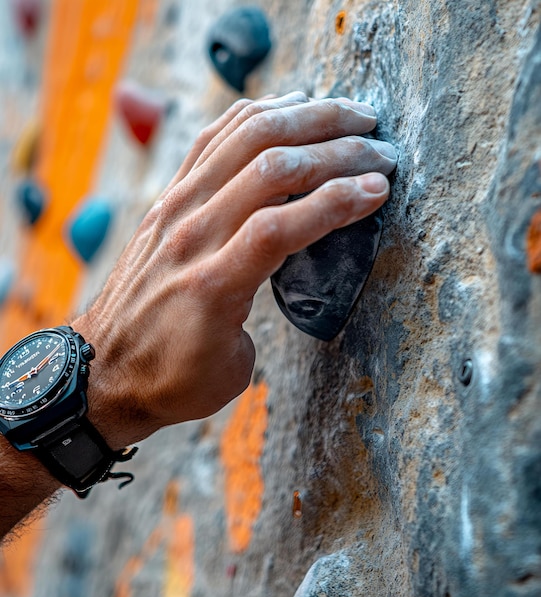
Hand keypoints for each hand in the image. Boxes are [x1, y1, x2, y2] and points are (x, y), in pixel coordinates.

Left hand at [72, 93, 396, 449]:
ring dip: (303, 117)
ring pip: (243, 139)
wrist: (103, 370)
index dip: (339, 201)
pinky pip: (211, 139)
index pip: (283, 224)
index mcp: (213, 285)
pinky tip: (288, 106)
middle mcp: (191, 234)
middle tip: (381, 147)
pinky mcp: (167, 198)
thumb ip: (262, 314)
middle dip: (336, 150)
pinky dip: (254, 116)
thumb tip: (280, 270)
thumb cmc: (171, 377)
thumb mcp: (233, 369)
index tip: (380, 188)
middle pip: (271, 168)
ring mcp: (175, 208)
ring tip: (348, 113)